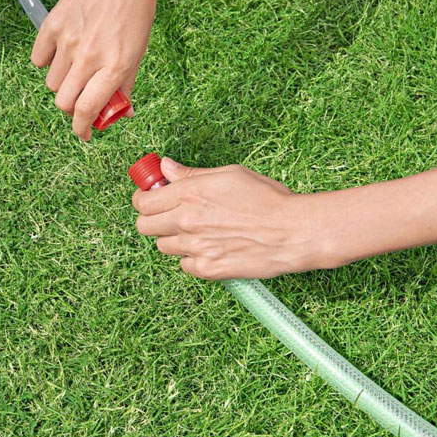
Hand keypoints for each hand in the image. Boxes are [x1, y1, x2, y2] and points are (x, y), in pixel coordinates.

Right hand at [30, 0, 157, 140]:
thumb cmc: (137, 5)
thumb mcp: (140, 49)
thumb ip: (127, 83)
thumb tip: (122, 113)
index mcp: (116, 65)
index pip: (87, 110)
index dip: (83, 129)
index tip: (85, 134)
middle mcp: (90, 55)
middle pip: (64, 102)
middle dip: (72, 108)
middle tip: (82, 99)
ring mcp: (68, 40)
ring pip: (51, 82)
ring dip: (63, 83)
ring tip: (77, 68)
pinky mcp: (52, 24)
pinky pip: (38, 58)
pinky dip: (47, 61)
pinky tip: (62, 52)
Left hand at [132, 157, 331, 279]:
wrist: (294, 232)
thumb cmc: (268, 199)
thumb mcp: (229, 175)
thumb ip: (191, 174)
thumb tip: (165, 167)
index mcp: (189, 193)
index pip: (143, 202)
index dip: (144, 200)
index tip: (152, 199)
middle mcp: (186, 221)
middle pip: (144, 226)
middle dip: (153, 220)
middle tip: (169, 216)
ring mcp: (195, 247)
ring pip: (163, 247)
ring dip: (174, 239)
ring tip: (198, 232)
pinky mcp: (208, 269)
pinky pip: (184, 265)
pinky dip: (193, 259)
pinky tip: (211, 248)